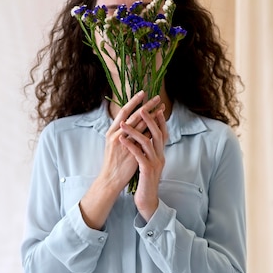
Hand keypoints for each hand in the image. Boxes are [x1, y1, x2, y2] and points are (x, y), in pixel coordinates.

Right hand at [79, 92, 163, 229]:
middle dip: (147, 106)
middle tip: (157, 98)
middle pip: (134, 115)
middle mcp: (117, 135)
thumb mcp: (113, 144)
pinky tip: (160, 125)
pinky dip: (152, 130)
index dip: (133, 101)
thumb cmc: (113, 162)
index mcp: (111, 132)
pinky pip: (144, 138)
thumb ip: (121, 132)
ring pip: (141, 125)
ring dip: (153, 116)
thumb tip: (131, 121)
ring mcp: (124, 143)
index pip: (123, 111)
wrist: (110, 179)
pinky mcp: (132, 152)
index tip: (143, 93)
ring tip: (162, 108)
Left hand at [119, 103, 167, 221]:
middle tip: (141, 108)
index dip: (160, 120)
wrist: (147, 200)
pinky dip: (130, 145)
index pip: (162, 133)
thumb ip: (149, 151)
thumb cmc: (145, 181)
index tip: (154, 108)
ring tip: (124, 123)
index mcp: (160, 154)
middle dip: (149, 120)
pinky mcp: (147, 171)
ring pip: (148, 142)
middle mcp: (160, 157)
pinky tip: (121, 139)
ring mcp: (154, 163)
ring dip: (135, 131)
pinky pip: (139, 155)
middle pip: (157, 134)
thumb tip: (144, 137)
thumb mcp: (148, 163)